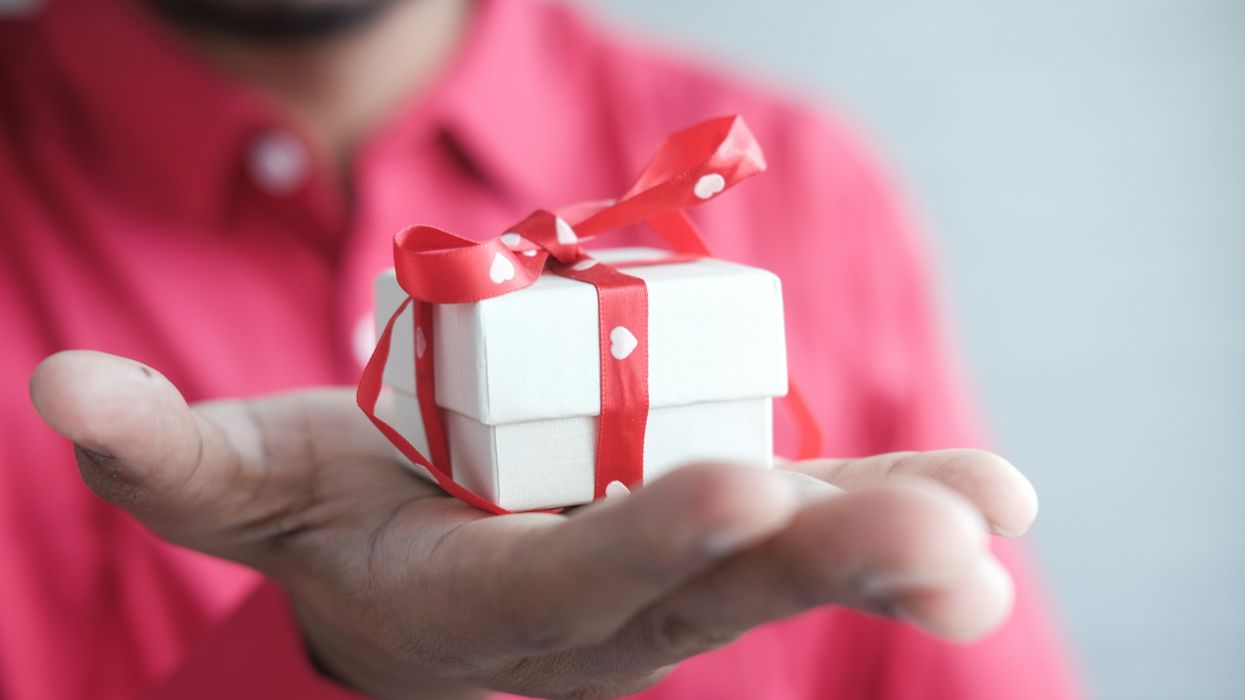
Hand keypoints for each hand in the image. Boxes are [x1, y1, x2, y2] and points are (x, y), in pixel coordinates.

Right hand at [30, 350, 1036, 699]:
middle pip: (714, 589)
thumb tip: (56, 395)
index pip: (568, 582)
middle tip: (949, 546)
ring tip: (998, 524)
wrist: (414, 577)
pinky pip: (806, 527)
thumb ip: (169, 453)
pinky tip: (993, 501)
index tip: (738, 483)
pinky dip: (891, 507)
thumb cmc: (337, 521)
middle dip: (825, 559)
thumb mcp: (248, 487)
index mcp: (478, 605)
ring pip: (784, 568)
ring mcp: (669, 580)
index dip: (646, 540)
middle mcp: (594, 612)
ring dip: (894, 545)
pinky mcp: (714, 537)